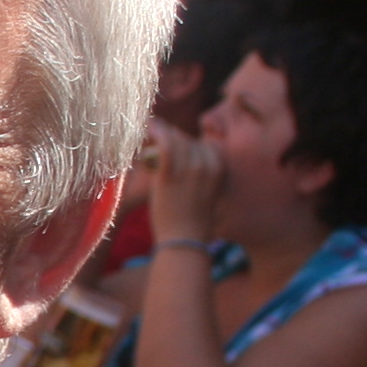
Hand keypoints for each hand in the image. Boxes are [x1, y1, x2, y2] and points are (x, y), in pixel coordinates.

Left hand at [149, 129, 226, 245]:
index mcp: (220, 167)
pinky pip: (164, 144)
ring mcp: (190, 167)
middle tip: (156, 136)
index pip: (201, 145)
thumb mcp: (205, 192)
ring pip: (175, 139)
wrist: (184, 239)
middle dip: (171, 137)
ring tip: (148, 130)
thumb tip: (183, 159)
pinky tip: (147, 127)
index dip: (185, 143)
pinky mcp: (172, 173)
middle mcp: (208, 164)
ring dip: (160, 132)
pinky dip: (155, 132)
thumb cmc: (191, 220)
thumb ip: (199, 174)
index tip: (172, 142)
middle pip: (187, 140)